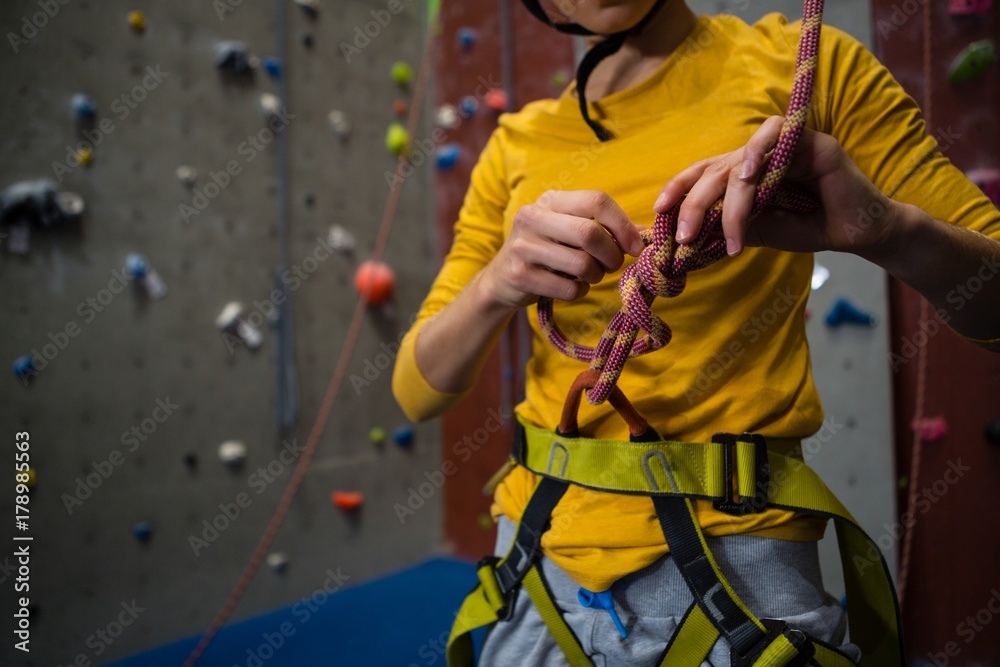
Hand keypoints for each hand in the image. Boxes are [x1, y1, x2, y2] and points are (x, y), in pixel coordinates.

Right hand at [481, 190, 645, 307]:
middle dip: (612, 255)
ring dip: (596, 276)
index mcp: (550, 200)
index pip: (597, 200)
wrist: (502, 279)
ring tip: (589, 275)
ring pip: (582, 264)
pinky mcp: (520, 275)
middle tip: (613, 265)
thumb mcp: (570, 230)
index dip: (623, 225)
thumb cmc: (548, 251)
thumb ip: (606, 228)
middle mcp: (532, 217)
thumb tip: (647, 234)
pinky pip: (569, 289)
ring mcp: (523, 246)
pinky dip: (579, 292)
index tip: (636, 247)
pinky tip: (571, 286)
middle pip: (590, 233)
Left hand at [653, 115, 899, 257]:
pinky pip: (777, 136)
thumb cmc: (809, 228)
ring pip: (740, 162)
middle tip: (683, 236)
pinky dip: (758, 152)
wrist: (857, 233)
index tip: (658, 209)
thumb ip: (729, 227)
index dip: (679, 187)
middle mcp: (760, 155)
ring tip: (727, 233)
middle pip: (715, 170)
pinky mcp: (812, 141)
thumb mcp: (760, 232)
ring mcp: (784, 145)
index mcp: (746, 172)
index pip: (704, 172)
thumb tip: (691, 234)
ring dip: (728, 199)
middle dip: (693, 204)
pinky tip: (748, 174)